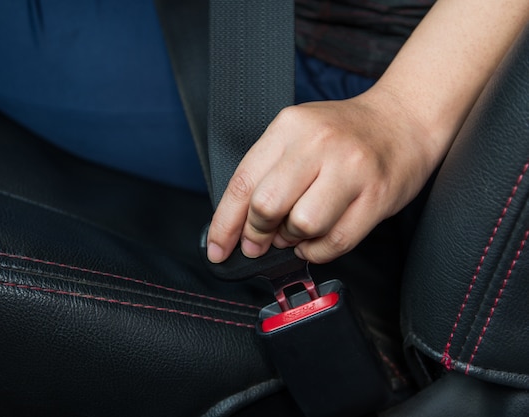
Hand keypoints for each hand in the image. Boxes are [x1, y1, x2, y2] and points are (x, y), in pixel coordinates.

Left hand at [206, 91, 439, 263]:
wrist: (403, 120)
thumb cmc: (343, 133)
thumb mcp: (298, 134)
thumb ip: (267, 172)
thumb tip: (237, 225)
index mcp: (289, 126)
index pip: (243, 182)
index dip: (224, 224)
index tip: (217, 248)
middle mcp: (319, 144)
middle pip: (267, 206)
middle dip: (256, 234)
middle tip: (259, 242)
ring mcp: (351, 169)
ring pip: (302, 226)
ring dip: (292, 240)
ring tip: (296, 232)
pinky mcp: (377, 196)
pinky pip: (335, 241)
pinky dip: (318, 250)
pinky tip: (316, 239)